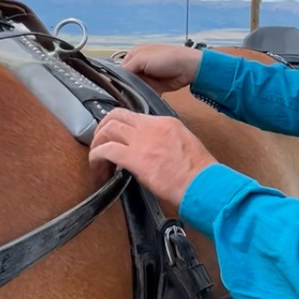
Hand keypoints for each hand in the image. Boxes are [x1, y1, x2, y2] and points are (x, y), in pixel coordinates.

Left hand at [88, 109, 217, 204]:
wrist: (202, 182)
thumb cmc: (198, 171)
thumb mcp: (184, 145)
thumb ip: (166, 141)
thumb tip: (151, 149)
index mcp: (165, 122)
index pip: (135, 116)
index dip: (120, 126)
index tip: (116, 138)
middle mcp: (151, 126)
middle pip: (116, 115)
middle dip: (103, 129)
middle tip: (100, 143)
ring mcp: (142, 140)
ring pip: (108, 129)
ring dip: (97, 143)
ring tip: (97, 158)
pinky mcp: (134, 158)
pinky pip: (106, 150)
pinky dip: (96, 157)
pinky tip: (98, 168)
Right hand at [119, 44, 202, 93]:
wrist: (188, 68)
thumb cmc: (166, 58)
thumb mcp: (142, 58)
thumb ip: (127, 67)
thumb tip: (115, 79)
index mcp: (134, 55)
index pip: (119, 68)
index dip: (117, 77)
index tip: (115, 88)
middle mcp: (139, 65)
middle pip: (126, 79)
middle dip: (125, 86)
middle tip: (123, 94)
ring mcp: (147, 76)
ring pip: (134, 87)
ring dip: (134, 92)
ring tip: (130, 98)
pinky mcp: (154, 86)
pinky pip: (144, 93)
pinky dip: (142, 96)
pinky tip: (138, 100)